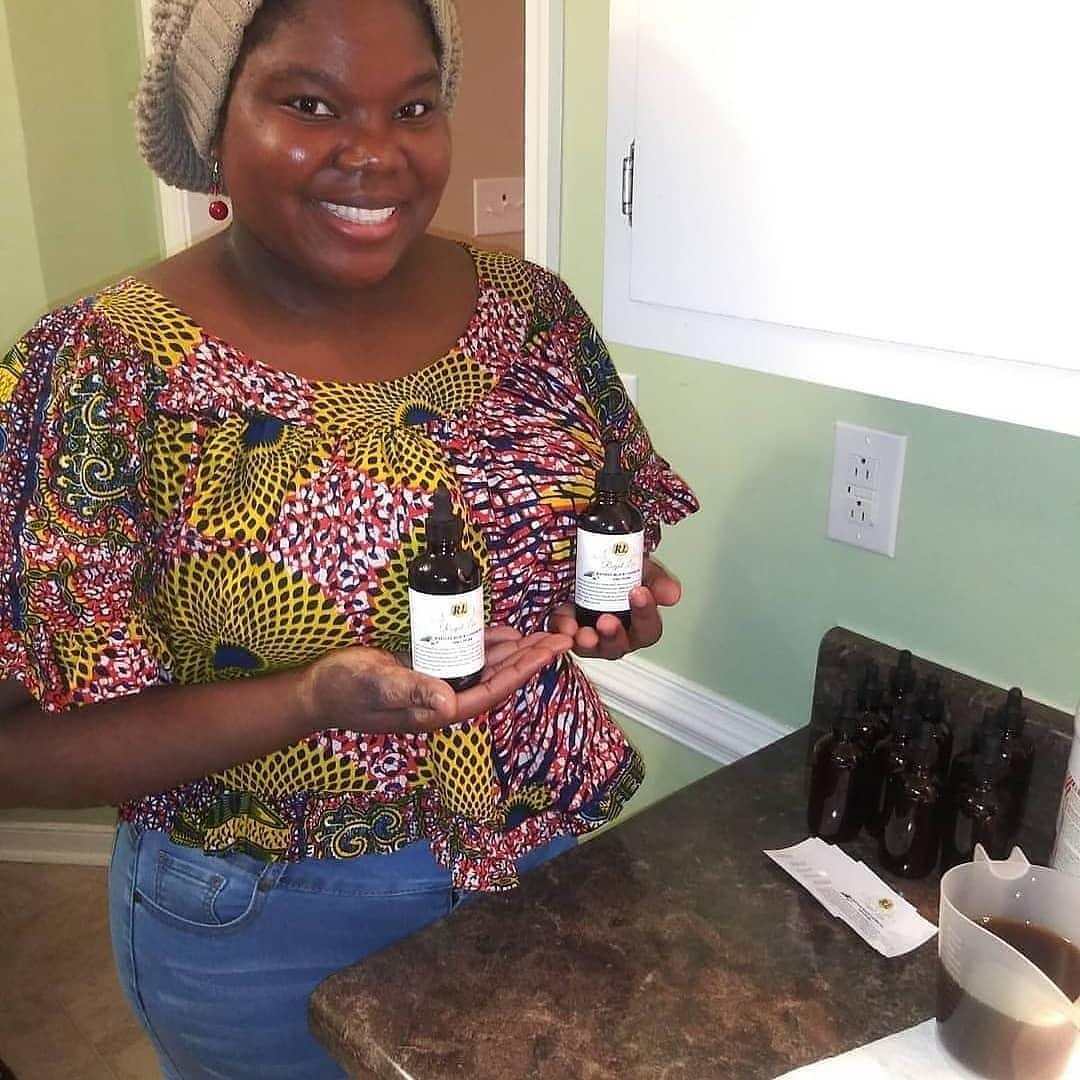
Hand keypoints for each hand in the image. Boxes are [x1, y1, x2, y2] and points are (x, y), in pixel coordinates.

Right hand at [297, 626, 572, 733]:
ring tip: (541, 631)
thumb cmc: (345, 689)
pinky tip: (502, 632)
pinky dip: (485, 644)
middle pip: (497, 678)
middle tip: (561, 635)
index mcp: (438, 709)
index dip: (525, 670)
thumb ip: (411, 692)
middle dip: (529, 658)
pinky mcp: (424, 670)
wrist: (316, 690)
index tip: (551, 651)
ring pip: (484, 668)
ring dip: (513, 651)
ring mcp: (434, 685)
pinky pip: (464, 659)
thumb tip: (451, 703)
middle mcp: (443, 699)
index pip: (493, 690)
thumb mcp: (377, 685)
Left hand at [549, 557, 682, 660]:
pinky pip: (563, 635)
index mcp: (639, 623)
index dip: (646, 613)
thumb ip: (657, 579)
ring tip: (583, 632)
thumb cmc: (620, 568)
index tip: (639, 592)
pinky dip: (561, 628)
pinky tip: (563, 618)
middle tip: (607, 620)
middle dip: (613, 635)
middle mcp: (617, 635)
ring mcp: (591, 636)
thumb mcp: (642, 567)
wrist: (590, 558)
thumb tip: (672, 595)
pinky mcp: (567, 629)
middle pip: (619, 646)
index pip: (649, 629)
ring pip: (590, 648)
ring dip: (587, 641)